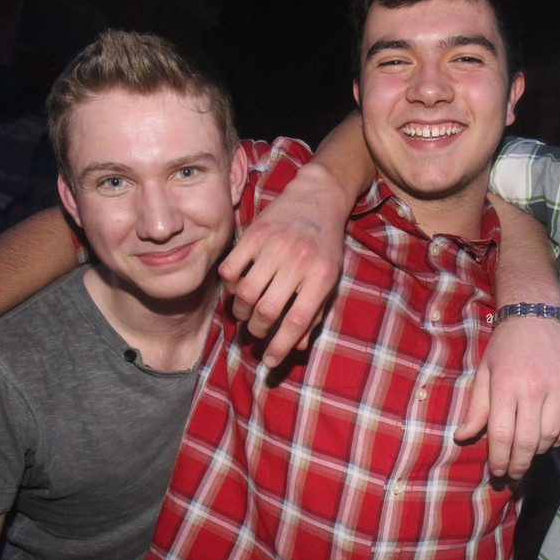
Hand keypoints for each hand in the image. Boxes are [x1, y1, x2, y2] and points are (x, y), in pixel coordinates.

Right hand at [219, 169, 346, 366]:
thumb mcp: (330, 279)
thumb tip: (296, 348)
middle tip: (256, 331)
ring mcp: (275, 245)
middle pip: (268, 310)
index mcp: (321, 276)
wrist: (317, 199)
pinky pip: (231, 269)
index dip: (280, 346)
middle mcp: (298, 261)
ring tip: (246, 313)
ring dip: (241, 311)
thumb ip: (315, 313)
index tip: (269, 361)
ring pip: (246, 292)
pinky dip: (229, 285)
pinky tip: (237, 288)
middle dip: (258, 329)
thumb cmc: (324, 246)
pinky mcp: (254, 233)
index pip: (297, 320)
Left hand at [454, 316, 559, 478]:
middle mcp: (533, 388)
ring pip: (550, 435)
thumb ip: (476, 408)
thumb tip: (462, 437)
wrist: (535, 314)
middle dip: (519, 465)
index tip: (497, 472)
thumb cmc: (505, 345)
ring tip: (528, 453)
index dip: (499, 459)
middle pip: (527, 442)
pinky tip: (549, 438)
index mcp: (505, 385)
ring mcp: (559, 386)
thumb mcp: (484, 373)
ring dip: (538, 452)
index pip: (501, 434)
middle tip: (512, 474)